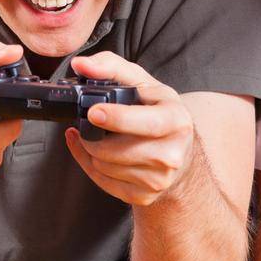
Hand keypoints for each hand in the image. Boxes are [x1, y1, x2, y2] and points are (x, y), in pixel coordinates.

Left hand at [64, 51, 194, 207]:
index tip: (94, 112)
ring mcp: (160, 179)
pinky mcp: (145, 196)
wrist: (179, 152)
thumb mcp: (143, 84)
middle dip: (93, 137)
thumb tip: (80, 64)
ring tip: (94, 137)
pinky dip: (90, 165)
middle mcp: (173, 153)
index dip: (117, 118)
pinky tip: (91, 152)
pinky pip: (104, 183)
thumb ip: (111, 67)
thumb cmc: (158, 113)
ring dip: (91, 150)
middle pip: (117, 150)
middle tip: (87, 123)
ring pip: (106, 166)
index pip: (146, 123)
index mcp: (177, 121)